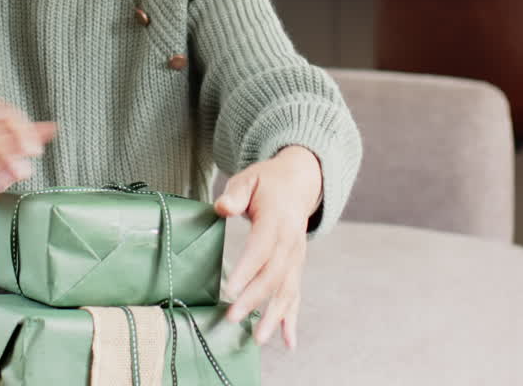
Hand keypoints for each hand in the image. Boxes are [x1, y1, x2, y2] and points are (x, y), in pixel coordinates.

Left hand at [215, 145, 322, 350]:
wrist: (300, 182)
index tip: (230, 289)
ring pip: (287, 290)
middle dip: (254, 299)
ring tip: (258, 338)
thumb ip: (235, 194)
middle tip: (232, 318)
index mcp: (277, 220)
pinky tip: (288, 342)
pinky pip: (296, 295)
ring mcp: (296, 257)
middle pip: (273, 275)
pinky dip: (292, 320)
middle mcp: (291, 242)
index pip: (261, 248)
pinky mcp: (296, 267)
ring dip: (273, 316)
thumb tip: (222, 207)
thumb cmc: (268, 182)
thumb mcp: (249, 178)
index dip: (247, 269)